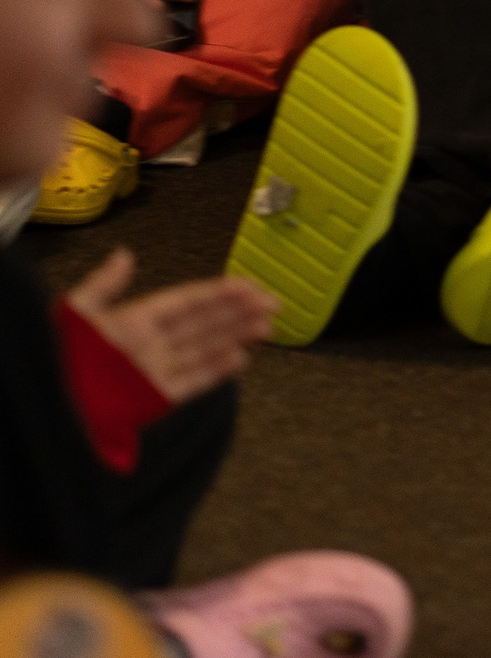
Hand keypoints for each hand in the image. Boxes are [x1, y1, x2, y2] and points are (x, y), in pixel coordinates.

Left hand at [64, 249, 276, 401]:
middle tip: (273, 303)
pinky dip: (216, 371)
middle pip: (202, 325)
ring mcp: (154, 372)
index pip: (186, 303)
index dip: (218, 294)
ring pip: (204, 350)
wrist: (51, 403)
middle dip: (238, 313)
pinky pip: (191, 382)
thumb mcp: (76, 312)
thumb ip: (103, 285)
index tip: (249, 286)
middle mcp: (150, 345)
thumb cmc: (59, 357)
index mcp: (134, 320)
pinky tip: (240, 359)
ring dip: (235, 337)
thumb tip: (126, 254)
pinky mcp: (154, 399)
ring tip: (266, 328)